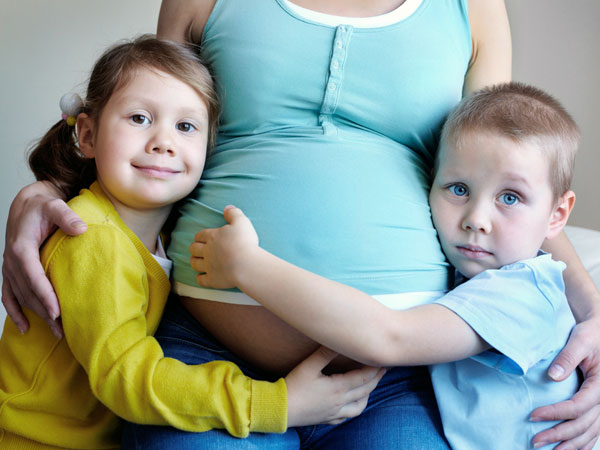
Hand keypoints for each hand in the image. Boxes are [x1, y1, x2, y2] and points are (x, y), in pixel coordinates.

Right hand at [2, 181, 86, 337]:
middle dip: (44, 311)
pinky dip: (15, 312)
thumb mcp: (55, 206)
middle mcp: (12, 260)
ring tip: (55, 332)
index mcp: (22, 247)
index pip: (32, 275)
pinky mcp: (11, 272)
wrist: (27, 205)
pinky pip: (8, 295)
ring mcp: (10, 268)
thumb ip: (67, 216)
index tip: (57, 311)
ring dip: (36, 315)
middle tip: (63, 329)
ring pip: (21, 297)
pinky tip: (25, 328)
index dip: (43, 294)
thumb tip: (81, 228)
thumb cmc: (43, 207)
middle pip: (27, 291)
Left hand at [190, 206, 258, 288]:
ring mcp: (208, 266)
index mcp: (213, 237)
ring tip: (197, 262)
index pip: (200, 235)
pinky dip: (200, 278)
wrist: (247, 265)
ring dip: (194, 262)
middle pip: (193, 249)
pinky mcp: (212, 279)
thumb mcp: (242, 222)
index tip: (202, 238)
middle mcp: (207, 251)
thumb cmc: (245, 242)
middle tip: (198, 249)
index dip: (199, 236)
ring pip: (195, 263)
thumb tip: (227, 207)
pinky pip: (201, 280)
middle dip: (194, 248)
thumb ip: (234, 213)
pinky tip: (201, 277)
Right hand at [286, 346, 384, 426]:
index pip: (363, 377)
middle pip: (365, 390)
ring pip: (359, 406)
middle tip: (383, 368)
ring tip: (371, 385)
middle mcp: (340, 401)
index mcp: (338, 387)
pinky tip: (354, 404)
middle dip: (376, 378)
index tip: (383, 360)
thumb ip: (325, 353)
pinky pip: (347, 416)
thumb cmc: (294, 386)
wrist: (280, 409)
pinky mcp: (327, 419)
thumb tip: (339, 341)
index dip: (375, 368)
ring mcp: (335, 412)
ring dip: (368, 394)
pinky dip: (355, 408)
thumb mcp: (308, 366)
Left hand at [530, 317, 599, 449]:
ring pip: (591, 432)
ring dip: (571, 445)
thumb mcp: (580, 340)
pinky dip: (584, 443)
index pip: (577, 406)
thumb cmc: (591, 334)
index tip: (533, 416)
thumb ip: (567, 357)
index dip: (555, 413)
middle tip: (535, 441)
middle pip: (583, 424)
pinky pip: (595, 430)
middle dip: (559, 435)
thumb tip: (553, 376)